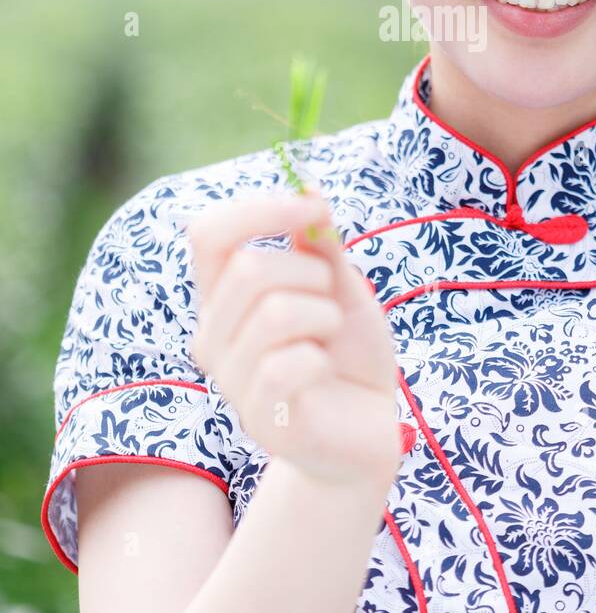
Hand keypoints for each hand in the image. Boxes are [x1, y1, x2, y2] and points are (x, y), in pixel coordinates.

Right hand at [185, 190, 401, 486]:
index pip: (208, 234)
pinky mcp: (258, 419)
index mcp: (223, 295)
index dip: (260, 210)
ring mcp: (230, 381)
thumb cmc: (349, 351)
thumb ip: (320, 246)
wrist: (369, 425)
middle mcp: (212, 336)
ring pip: (275, 314)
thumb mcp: (339, 288)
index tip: (313, 208)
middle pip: (249, 269)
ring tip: (329, 339)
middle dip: (311, 272)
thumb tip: (307, 186)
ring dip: (325, 316)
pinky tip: (324, 375)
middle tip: (331, 301)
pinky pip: (287, 365)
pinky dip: (323, 359)